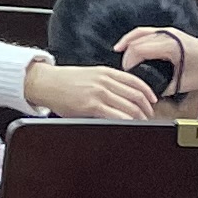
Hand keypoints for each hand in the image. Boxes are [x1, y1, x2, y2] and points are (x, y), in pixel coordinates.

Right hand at [23, 58, 163, 120]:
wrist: (45, 82)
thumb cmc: (64, 81)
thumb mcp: (89, 74)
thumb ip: (106, 81)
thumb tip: (122, 93)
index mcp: (105, 72)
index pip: (135, 82)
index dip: (148, 93)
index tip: (152, 101)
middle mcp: (104, 81)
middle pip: (136, 96)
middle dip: (146, 108)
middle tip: (148, 115)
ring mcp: (98, 93)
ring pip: (130, 107)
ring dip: (139, 117)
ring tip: (140, 123)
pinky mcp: (91, 106)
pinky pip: (117, 116)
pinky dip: (127, 121)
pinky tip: (128, 125)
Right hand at [117, 24, 197, 94]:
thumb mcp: (184, 83)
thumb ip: (163, 86)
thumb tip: (149, 88)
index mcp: (170, 46)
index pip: (139, 50)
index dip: (130, 63)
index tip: (128, 75)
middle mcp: (168, 35)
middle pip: (137, 41)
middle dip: (128, 56)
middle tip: (126, 71)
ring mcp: (170, 32)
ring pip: (140, 33)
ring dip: (129, 43)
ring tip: (119, 52)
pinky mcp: (171, 33)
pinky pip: (148, 32)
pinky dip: (137, 38)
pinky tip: (131, 45)